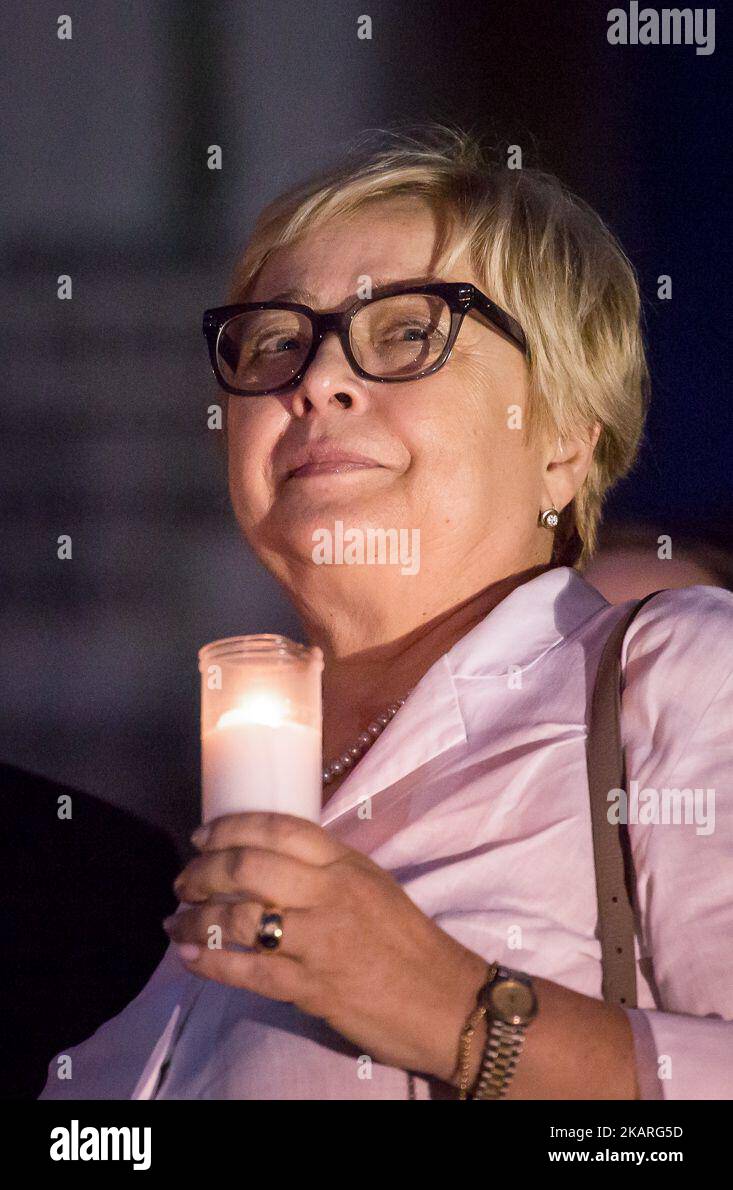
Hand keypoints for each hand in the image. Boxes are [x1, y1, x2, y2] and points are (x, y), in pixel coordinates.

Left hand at [165, 811, 487, 1081]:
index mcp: (346, 864)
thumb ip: (325, 868)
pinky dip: (211, 962)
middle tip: (184, 881)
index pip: (279, 829)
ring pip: (242, 918)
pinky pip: (250, 970)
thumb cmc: (407, 943)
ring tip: (176, 922)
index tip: (202, 835)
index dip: (231, 826)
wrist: (446, 1003)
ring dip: (196, 919)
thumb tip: (269, 857)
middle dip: (203, 872)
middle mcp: (331, 894)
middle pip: (249, 867)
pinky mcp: (313, 988)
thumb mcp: (372, 885)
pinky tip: (190, 957)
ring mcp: (322, 941)